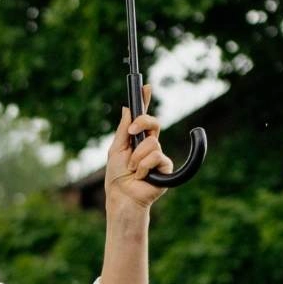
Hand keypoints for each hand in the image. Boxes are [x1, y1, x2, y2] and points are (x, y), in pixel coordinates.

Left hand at [105, 83, 173, 209]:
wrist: (123, 197)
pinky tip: (142, 176)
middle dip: (142, 123)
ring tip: (132, 170)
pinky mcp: (165, 167)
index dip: (146, 101)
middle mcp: (149, 145)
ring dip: (137, 158)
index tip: (146, 86)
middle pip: (153, 123)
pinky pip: (157, 157)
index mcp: (137, 139)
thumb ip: (123, 129)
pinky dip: (144, 167)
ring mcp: (158, 156)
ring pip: (152, 143)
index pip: (143, 117)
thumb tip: (127, 108)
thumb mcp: (116, 149)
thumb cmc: (117, 177)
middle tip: (132, 132)